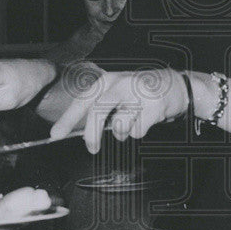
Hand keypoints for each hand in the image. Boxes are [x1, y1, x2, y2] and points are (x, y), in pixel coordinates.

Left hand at [49, 68, 187, 151]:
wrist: (175, 85)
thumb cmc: (141, 92)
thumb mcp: (118, 91)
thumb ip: (101, 107)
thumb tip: (81, 132)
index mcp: (108, 81)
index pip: (82, 101)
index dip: (67, 119)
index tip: (55, 135)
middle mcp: (120, 85)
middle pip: (97, 112)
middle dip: (92, 135)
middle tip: (92, 148)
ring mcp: (138, 95)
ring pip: (120, 127)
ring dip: (123, 133)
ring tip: (131, 124)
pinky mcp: (153, 107)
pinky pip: (137, 132)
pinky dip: (139, 132)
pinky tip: (146, 121)